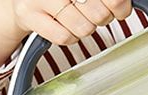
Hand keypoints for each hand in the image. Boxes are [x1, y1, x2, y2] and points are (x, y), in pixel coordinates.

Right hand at [0, 0, 132, 65]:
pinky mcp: (29, 14)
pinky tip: (65, 27)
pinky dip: (69, 37)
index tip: (119, 10)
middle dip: (101, 18)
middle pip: (99, 13)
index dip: (119, 5)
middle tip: (93, 14)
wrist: (25, 0)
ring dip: (84, 29)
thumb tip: (123, 7)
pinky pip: (64, 37)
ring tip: (76, 19)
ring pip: (83, 28)